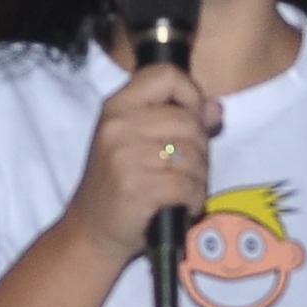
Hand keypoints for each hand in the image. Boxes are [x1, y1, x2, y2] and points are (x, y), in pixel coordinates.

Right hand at [62, 62, 217, 268]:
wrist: (91, 231)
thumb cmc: (119, 184)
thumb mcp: (139, 143)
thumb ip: (178, 120)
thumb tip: (216, 108)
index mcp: (117, 106)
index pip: (166, 75)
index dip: (190, 95)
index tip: (190, 119)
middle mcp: (117, 125)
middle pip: (188, 121)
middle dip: (200, 149)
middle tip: (186, 170)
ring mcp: (124, 155)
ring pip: (193, 155)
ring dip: (198, 178)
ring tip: (183, 189)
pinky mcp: (136, 186)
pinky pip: (188, 185)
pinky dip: (194, 199)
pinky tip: (182, 206)